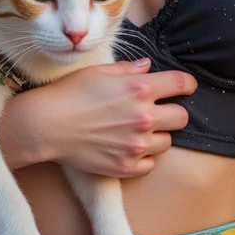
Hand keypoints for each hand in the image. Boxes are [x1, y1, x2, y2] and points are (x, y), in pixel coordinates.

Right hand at [16, 58, 195, 176]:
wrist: (46, 125)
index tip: (185, 86)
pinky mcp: (126, 167)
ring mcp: (136, 145)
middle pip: (182, 117)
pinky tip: (129, 147)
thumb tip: (148, 68)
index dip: (187, 84)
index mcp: (140, 89)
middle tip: (160, 111)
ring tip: (138, 131)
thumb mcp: (99, 71)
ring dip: (158, 135)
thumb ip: (128, 69)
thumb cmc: (69, 92)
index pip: (181, 84)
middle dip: (173, 111)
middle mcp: (144, 118)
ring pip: (167, 142)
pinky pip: (150, 164)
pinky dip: (144, 157)